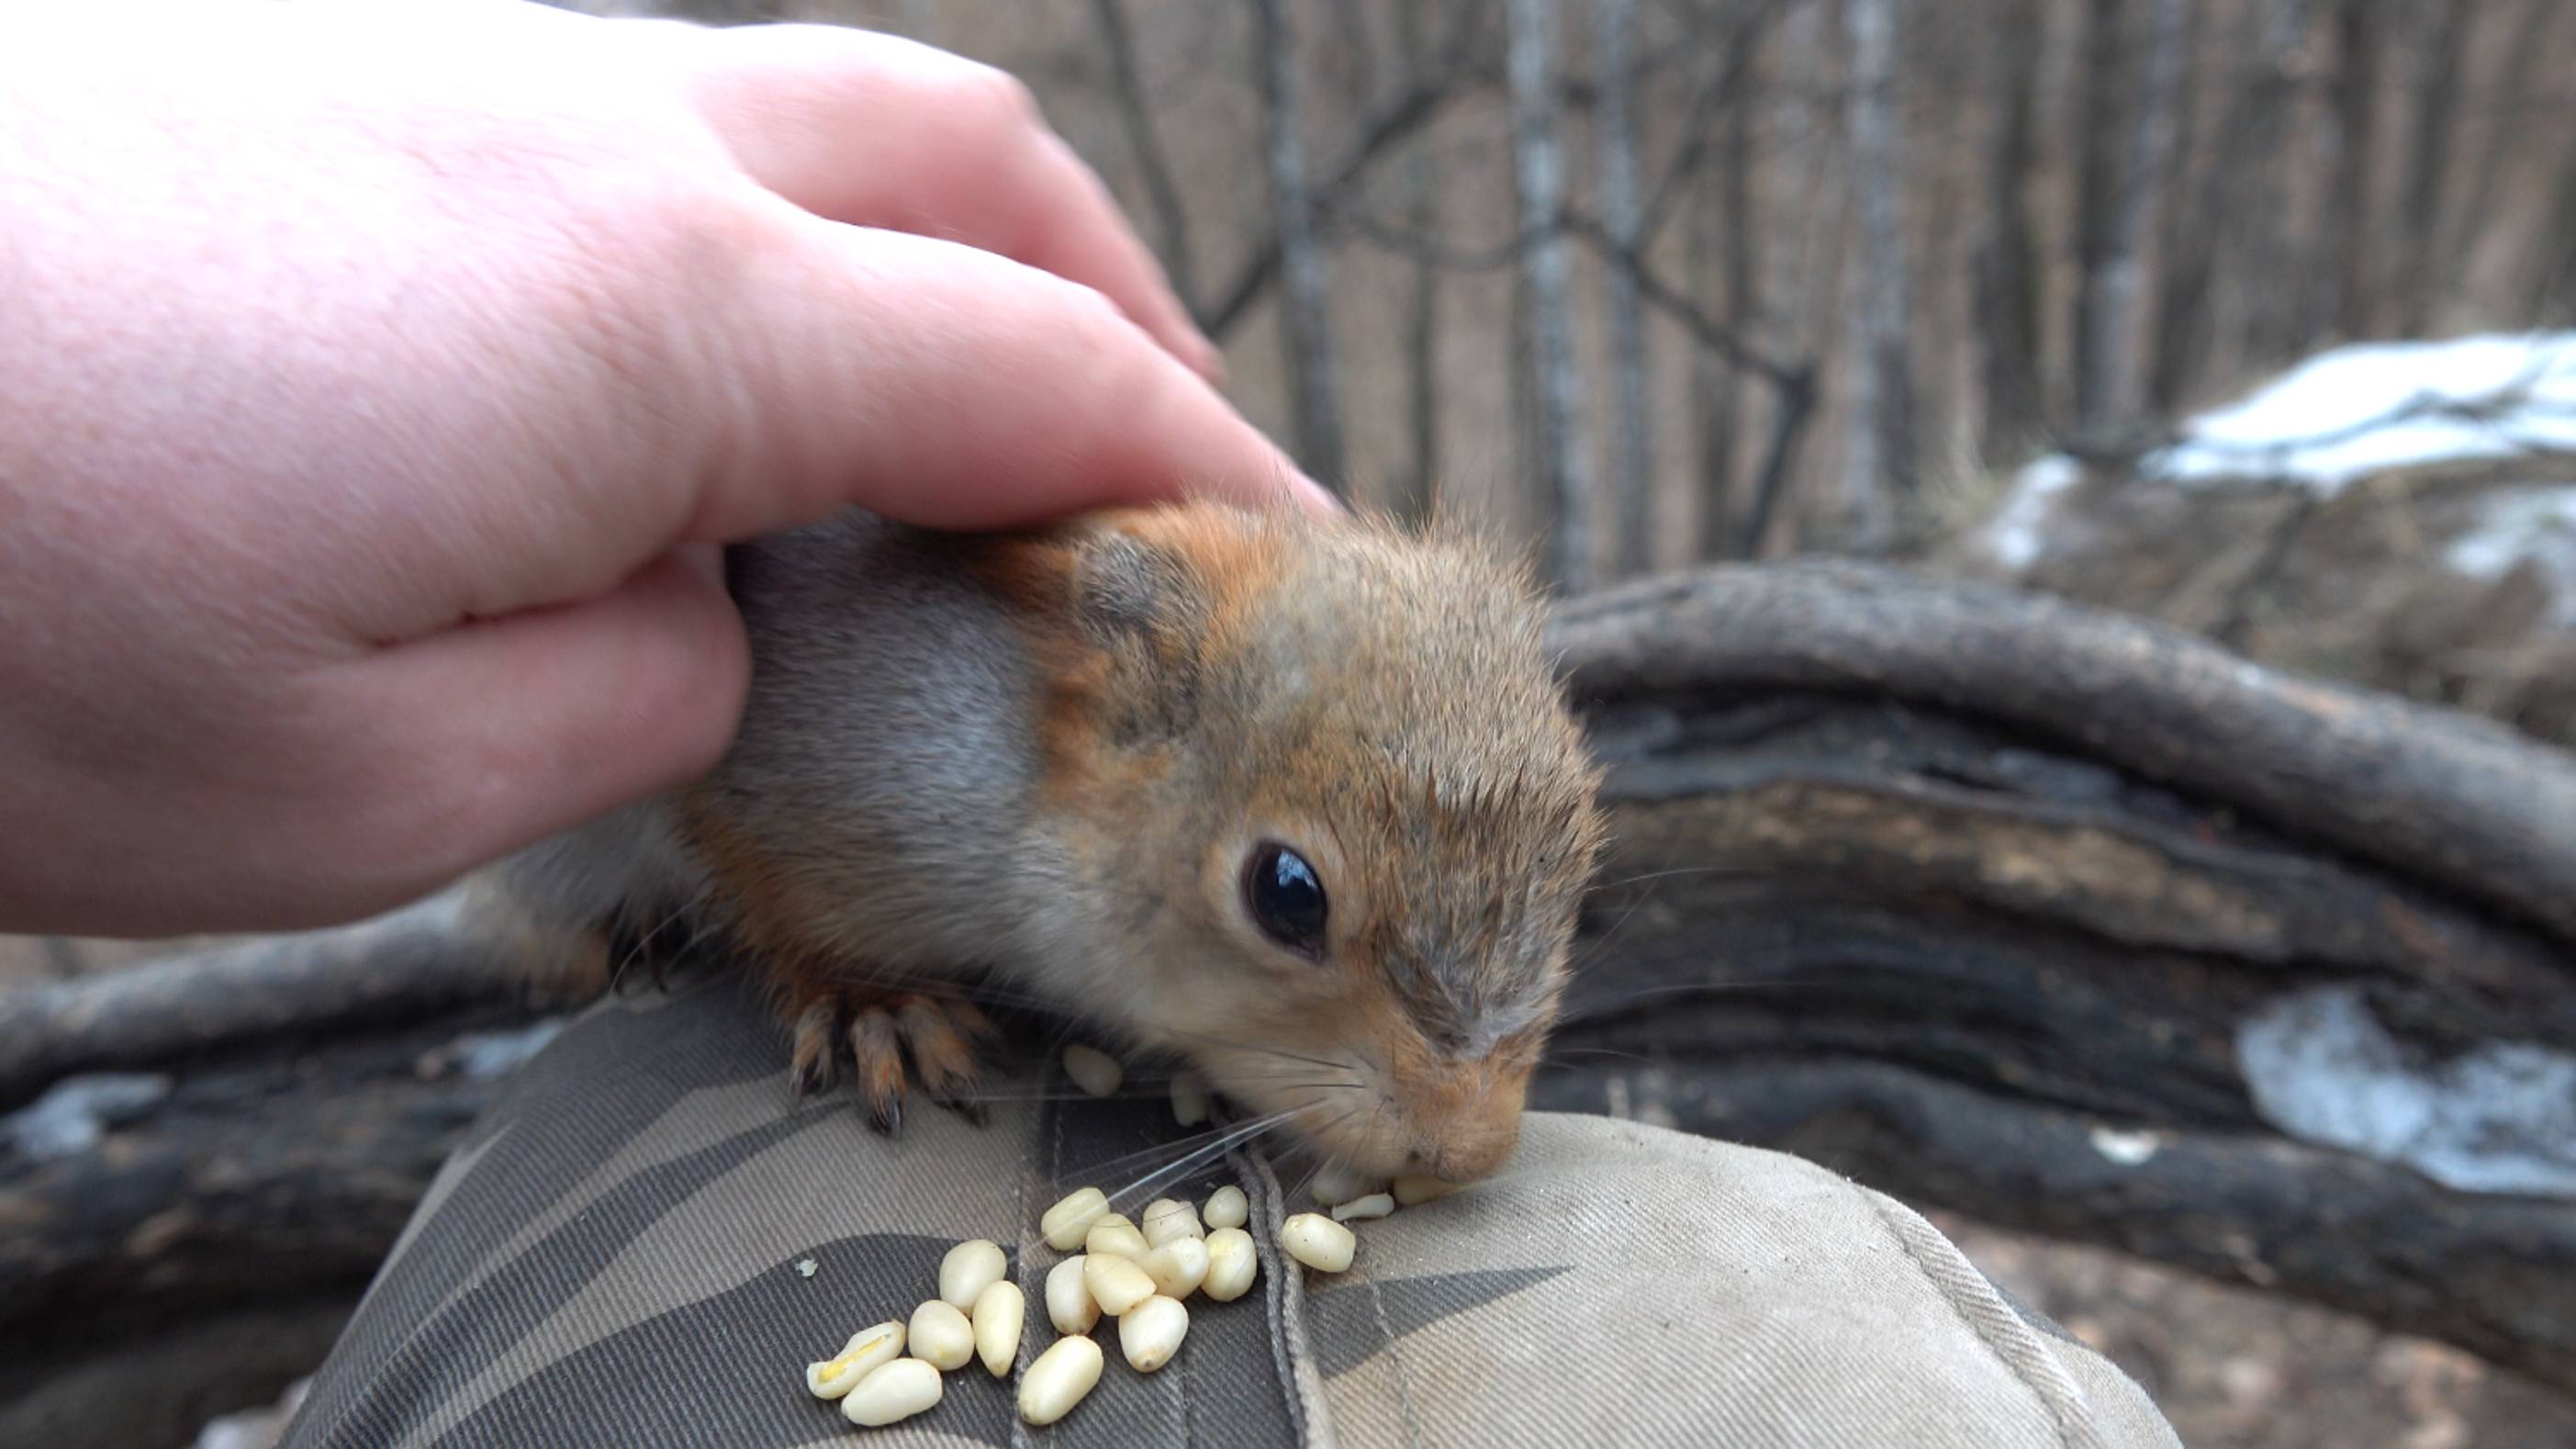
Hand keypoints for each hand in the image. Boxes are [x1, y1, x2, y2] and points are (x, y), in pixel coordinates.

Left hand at [0, 0, 1329, 935]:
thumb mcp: (364, 785)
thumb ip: (639, 687)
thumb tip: (721, 607)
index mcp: (659, 313)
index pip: (1033, 371)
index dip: (1192, 472)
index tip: (1278, 562)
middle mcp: (601, 133)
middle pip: (975, 164)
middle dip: (1125, 307)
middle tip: (1166, 465)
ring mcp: (468, 70)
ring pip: (823, 106)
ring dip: (956, 249)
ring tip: (972, 414)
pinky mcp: (348, 73)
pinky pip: (667, 115)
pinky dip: (786, 227)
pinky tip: (724, 362)